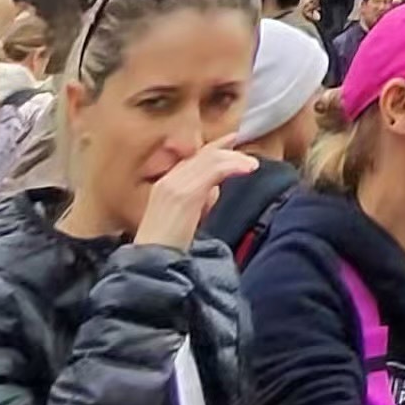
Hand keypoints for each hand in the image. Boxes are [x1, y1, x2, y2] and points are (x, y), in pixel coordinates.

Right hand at [134, 147, 257, 253]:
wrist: (151, 265)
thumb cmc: (166, 250)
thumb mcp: (181, 219)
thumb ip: (196, 200)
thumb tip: (214, 190)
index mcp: (164, 186)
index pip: (192, 159)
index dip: (213, 148)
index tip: (231, 140)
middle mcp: (168, 181)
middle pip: (203, 156)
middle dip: (227, 150)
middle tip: (247, 152)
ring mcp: (175, 186)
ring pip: (211, 160)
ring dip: (235, 159)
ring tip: (252, 165)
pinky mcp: (185, 194)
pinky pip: (214, 171)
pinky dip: (234, 166)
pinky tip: (248, 169)